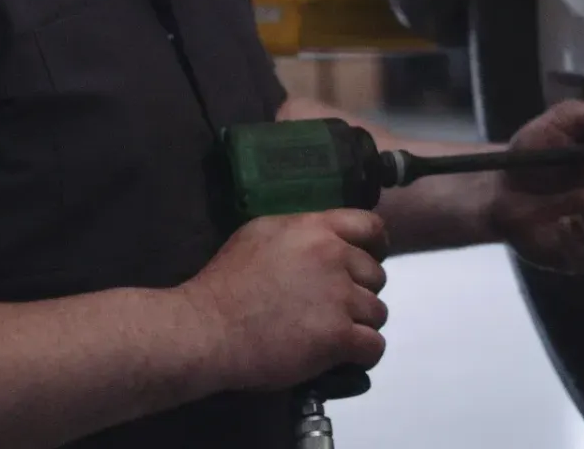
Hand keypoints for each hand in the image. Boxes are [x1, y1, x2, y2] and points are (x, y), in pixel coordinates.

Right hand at [177, 209, 390, 392]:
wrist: (206, 329)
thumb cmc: (224, 284)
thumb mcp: (259, 235)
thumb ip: (299, 234)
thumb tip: (322, 241)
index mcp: (315, 230)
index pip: (370, 226)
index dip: (375, 246)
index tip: (369, 261)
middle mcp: (334, 257)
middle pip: (376, 275)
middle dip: (361, 292)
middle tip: (336, 308)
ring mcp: (339, 297)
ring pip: (377, 312)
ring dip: (361, 324)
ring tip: (335, 335)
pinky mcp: (337, 336)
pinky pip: (373, 346)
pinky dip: (364, 354)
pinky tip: (347, 357)